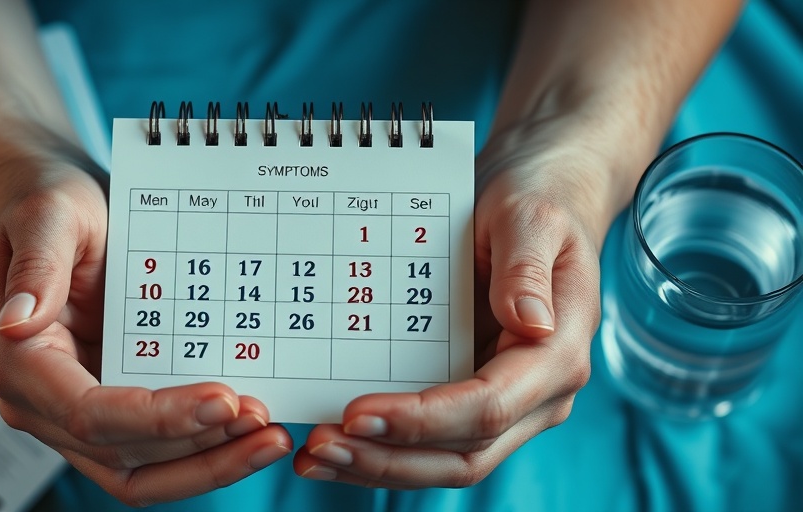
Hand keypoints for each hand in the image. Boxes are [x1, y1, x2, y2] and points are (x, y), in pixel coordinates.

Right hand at [0, 138, 291, 506]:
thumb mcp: (47, 213)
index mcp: (19, 359)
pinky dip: (198, 453)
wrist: (53, 211)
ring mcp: (74, 416)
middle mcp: (40, 402)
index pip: (88, 412)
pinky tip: (245, 434)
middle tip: (263, 421)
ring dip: (206, 463)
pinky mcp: (109, 413)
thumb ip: (37, 264)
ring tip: (266, 437)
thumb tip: (18, 323)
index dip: (157, 417)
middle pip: (121, 453)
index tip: (224, 400)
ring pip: (139, 472)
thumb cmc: (48, 206)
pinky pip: (153, 455)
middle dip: (198, 446)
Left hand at [293, 120, 607, 486]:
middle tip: (320, 447)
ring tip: (312, 457)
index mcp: (556, 354)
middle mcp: (537, 393)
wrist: (539, 199)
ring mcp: (508, 404)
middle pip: (465, 454)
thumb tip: (530, 323)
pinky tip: (335, 444)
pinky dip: (384, 449)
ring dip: (379, 466)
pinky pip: (431, 442)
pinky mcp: (475, 399)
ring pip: (446, 461)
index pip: (489, 406)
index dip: (422, 419)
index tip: (357, 413)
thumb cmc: (536, 203)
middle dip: (389, 458)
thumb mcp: (531, 218)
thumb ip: (527, 267)